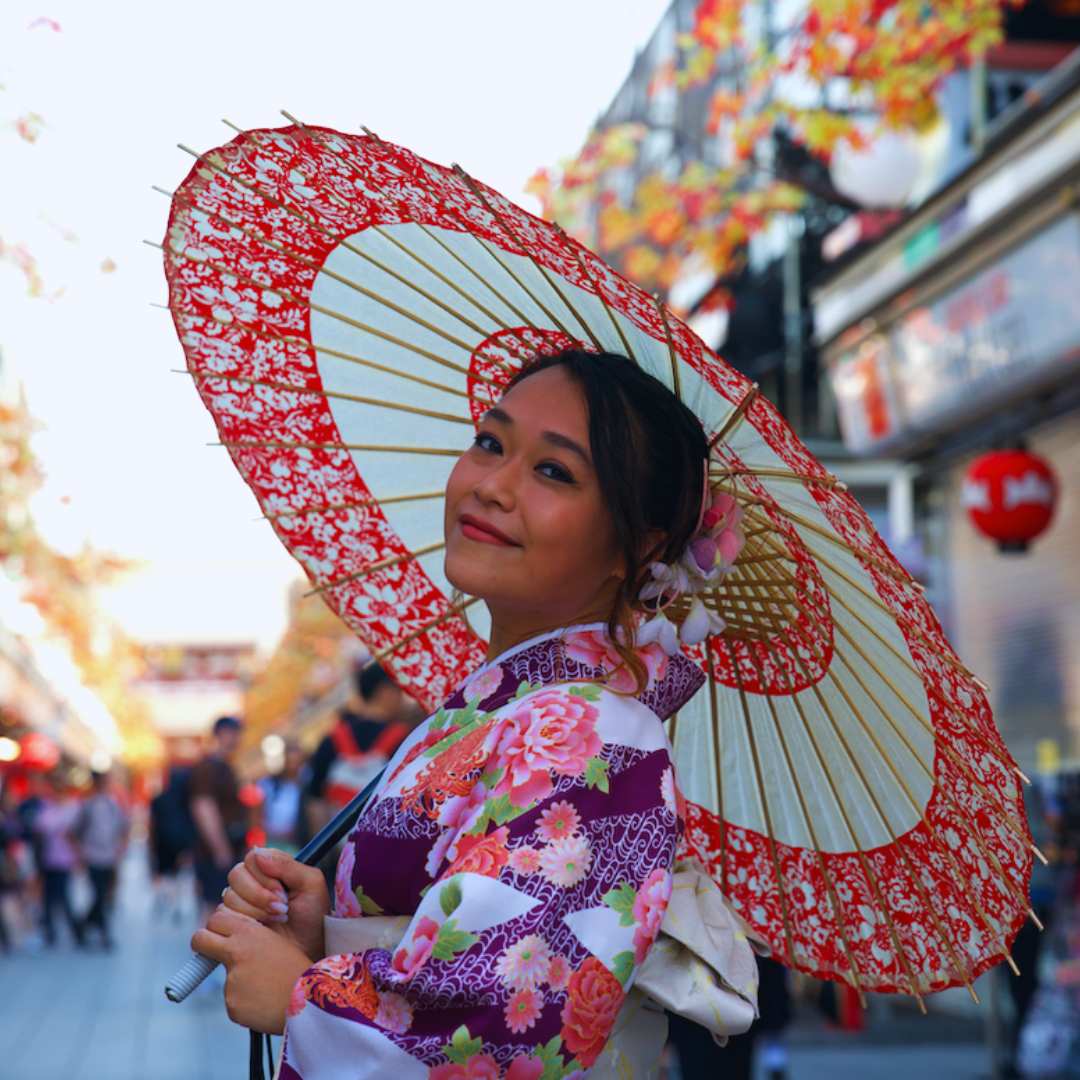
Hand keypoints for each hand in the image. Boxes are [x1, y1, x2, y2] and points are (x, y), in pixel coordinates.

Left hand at [192, 906, 310, 1033]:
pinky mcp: (232, 1004)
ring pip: (225, 977)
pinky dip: (247, 1002)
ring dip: (240, 983)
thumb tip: (227, 941)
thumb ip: (250, 939)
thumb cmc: (297, 967)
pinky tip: (266, 1000)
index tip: (218, 934)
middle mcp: (236, 953)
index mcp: (249, 933)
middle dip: (202, 944)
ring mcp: (232, 980)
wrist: (311, 997)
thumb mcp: (275, 941)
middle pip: (200, 939)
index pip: (216, 919)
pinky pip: (235, 1000)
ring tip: (267, 986)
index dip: (216, 927)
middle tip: (211, 953)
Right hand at [223, 848, 328, 961]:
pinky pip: (221, 916)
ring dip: (255, 911)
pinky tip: (261, 931)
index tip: (282, 892)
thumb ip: (288, 865)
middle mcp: (253, 882)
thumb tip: (258, 852)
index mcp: (271, 868)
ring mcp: (240, 903)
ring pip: (228, 896)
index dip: (264, 876)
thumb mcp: (311, 885)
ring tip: (276, 920)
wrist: (307, 952)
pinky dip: (242, 924)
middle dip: (259, 895)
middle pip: (236, 875)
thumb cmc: (313, 918)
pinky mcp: (231, 924)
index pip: (252, 858)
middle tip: (281, 909)